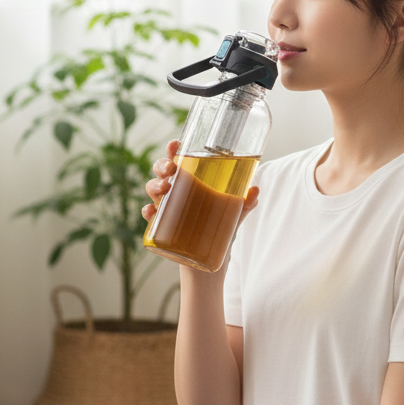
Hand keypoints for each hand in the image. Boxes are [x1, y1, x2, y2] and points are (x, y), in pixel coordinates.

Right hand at [142, 139, 260, 226]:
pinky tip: (152, 211)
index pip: (180, 160)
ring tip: (165, 189)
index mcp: (191, 181)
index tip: (175, 143)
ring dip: (155, 185)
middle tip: (171, 169)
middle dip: (162, 166)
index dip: (173, 149)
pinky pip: (150, 216)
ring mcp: (167, 208)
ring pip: (153, 189)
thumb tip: (255, 190)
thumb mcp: (236, 213)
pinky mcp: (162, 227)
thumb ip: (245, 203)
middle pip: (162, 171)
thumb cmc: (220, 228)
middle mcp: (176, 191)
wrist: (211, 261)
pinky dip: (148, 212)